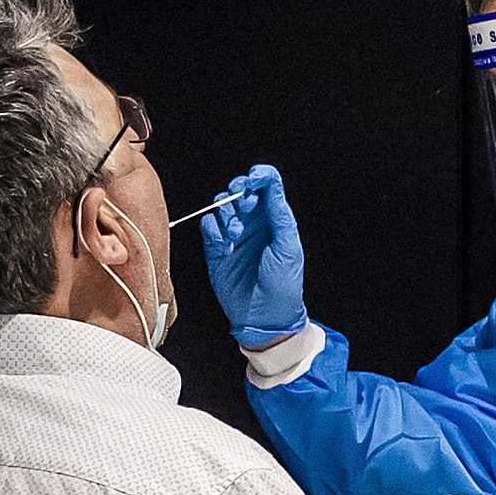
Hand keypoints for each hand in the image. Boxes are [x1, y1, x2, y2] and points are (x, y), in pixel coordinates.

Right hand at [202, 164, 307, 346]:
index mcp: (273, 220)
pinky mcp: (216, 249)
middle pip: (240, 191)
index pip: (265, 187)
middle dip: (238, 190)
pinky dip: (213, 229)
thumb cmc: (283, 285)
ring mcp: (234, 235)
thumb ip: (279, 213)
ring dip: (226, 213)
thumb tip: (271, 182)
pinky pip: (208, 227)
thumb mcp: (287, 246)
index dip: (259, 177)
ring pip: (222, 207)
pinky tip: (224, 244)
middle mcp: (253, 224)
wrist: (266, 317)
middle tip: (243, 202)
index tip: (254, 179)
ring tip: (236, 233)